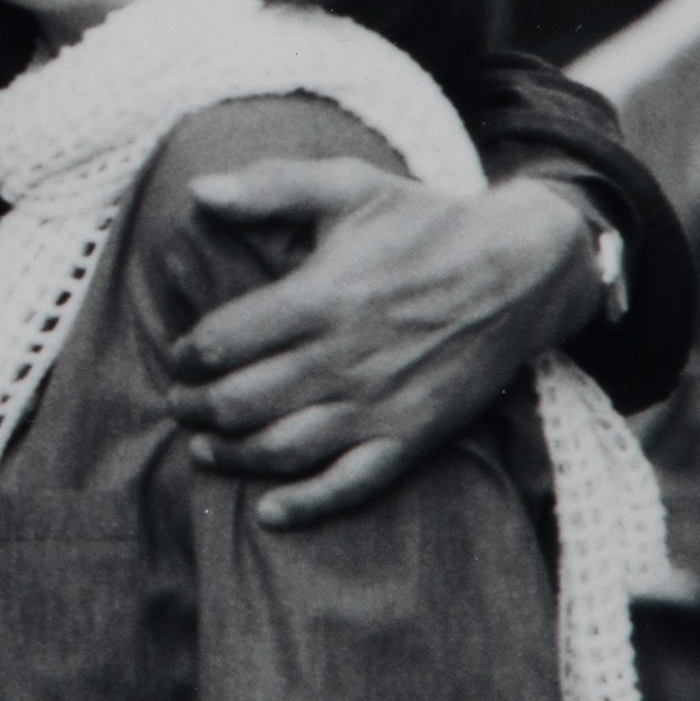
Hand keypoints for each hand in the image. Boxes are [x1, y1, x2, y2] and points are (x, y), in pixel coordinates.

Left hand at [162, 166, 602, 528]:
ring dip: (230, 455)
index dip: (186, 356)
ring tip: (204, 448)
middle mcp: (343, 360)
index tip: (180, 356)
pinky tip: (270, 511)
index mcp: (320, 299)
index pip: (221, 343)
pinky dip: (305, 505)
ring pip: (281, 449)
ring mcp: (378, 405)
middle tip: (181, 403)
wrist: (519, 271)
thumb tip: (197, 191)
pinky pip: (350, 485)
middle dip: (195, 408)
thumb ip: (270, 188)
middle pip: (239, 402)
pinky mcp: (411, 437)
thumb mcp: (349, 188)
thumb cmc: (425, 225)